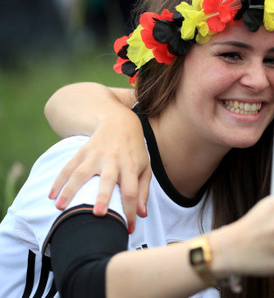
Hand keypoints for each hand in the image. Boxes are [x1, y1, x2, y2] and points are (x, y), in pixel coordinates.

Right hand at [49, 112, 150, 233]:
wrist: (120, 122)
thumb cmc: (134, 151)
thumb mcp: (145, 167)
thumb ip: (143, 190)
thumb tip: (142, 215)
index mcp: (132, 166)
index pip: (132, 191)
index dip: (131, 210)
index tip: (129, 229)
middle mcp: (114, 160)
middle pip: (108, 180)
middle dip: (103, 196)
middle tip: (98, 214)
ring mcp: (96, 155)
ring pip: (81, 173)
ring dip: (70, 190)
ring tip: (60, 207)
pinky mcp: (83, 151)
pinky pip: (68, 166)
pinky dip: (58, 180)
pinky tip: (51, 195)